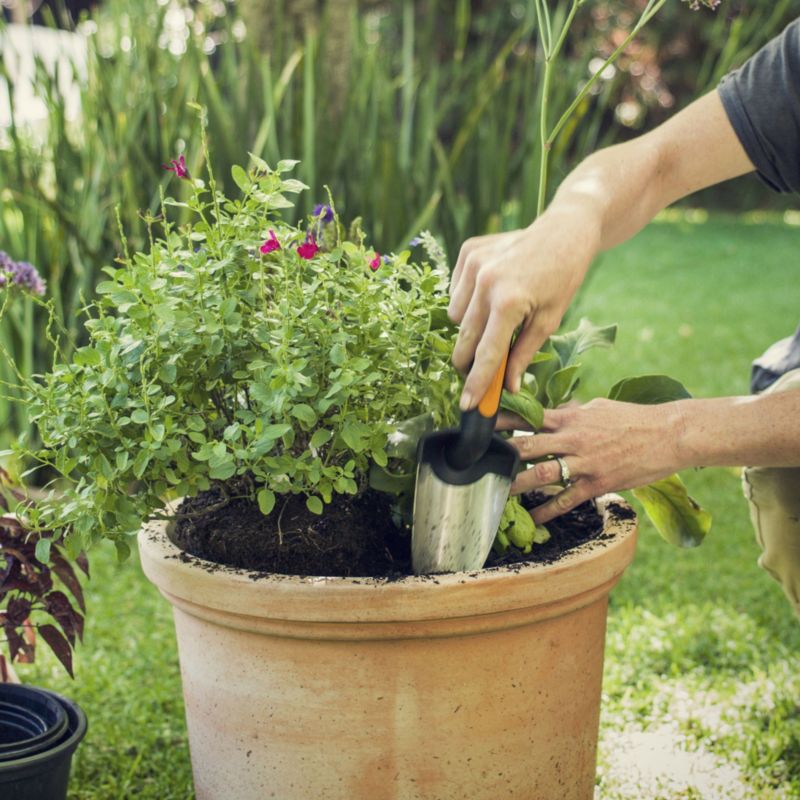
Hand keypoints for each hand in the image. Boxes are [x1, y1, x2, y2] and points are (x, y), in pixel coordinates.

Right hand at [448, 208, 597, 409]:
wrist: (564, 229)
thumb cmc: (563, 277)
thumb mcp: (550, 320)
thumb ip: (524, 354)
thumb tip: (509, 387)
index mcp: (510, 301)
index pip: (487, 354)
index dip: (477, 383)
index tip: (469, 406)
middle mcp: (486, 281)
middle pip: (465, 338)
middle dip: (469, 360)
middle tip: (479, 371)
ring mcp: (473, 264)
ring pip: (455, 317)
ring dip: (470, 327)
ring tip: (496, 317)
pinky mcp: (468, 251)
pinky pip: (456, 292)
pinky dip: (468, 301)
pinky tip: (490, 293)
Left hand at [498, 398, 685, 523]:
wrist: (669, 435)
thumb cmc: (634, 418)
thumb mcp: (599, 408)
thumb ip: (572, 412)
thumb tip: (553, 411)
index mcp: (571, 418)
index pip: (528, 415)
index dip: (503, 419)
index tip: (482, 422)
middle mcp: (573, 439)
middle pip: (528, 445)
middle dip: (501, 453)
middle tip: (478, 460)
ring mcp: (585, 463)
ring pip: (542, 474)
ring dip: (517, 484)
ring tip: (496, 491)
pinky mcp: (598, 483)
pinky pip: (567, 499)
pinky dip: (548, 511)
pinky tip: (534, 519)